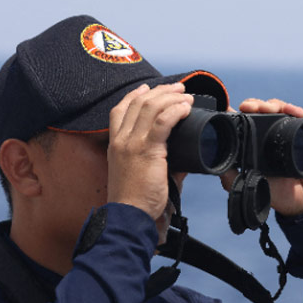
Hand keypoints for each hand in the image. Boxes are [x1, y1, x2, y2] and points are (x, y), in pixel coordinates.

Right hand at [107, 84, 192, 220]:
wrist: (129, 215)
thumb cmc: (135, 199)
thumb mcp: (139, 172)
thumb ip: (158, 159)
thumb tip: (184, 156)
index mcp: (115, 143)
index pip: (120, 109)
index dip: (133, 95)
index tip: (147, 87)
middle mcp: (121, 139)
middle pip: (138, 103)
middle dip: (160, 91)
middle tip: (178, 88)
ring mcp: (132, 143)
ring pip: (151, 107)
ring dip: (171, 97)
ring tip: (186, 96)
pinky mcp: (147, 150)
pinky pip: (162, 122)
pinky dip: (175, 110)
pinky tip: (185, 108)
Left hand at [221, 98, 302, 217]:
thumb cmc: (280, 195)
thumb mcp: (252, 186)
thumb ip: (233, 179)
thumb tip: (216, 165)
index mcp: (257, 144)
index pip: (246, 121)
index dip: (239, 112)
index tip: (231, 109)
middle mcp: (272, 135)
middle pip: (261, 111)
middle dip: (254, 105)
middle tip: (248, 107)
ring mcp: (290, 133)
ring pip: (279, 110)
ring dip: (271, 105)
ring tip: (265, 108)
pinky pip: (302, 117)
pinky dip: (295, 110)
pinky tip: (289, 109)